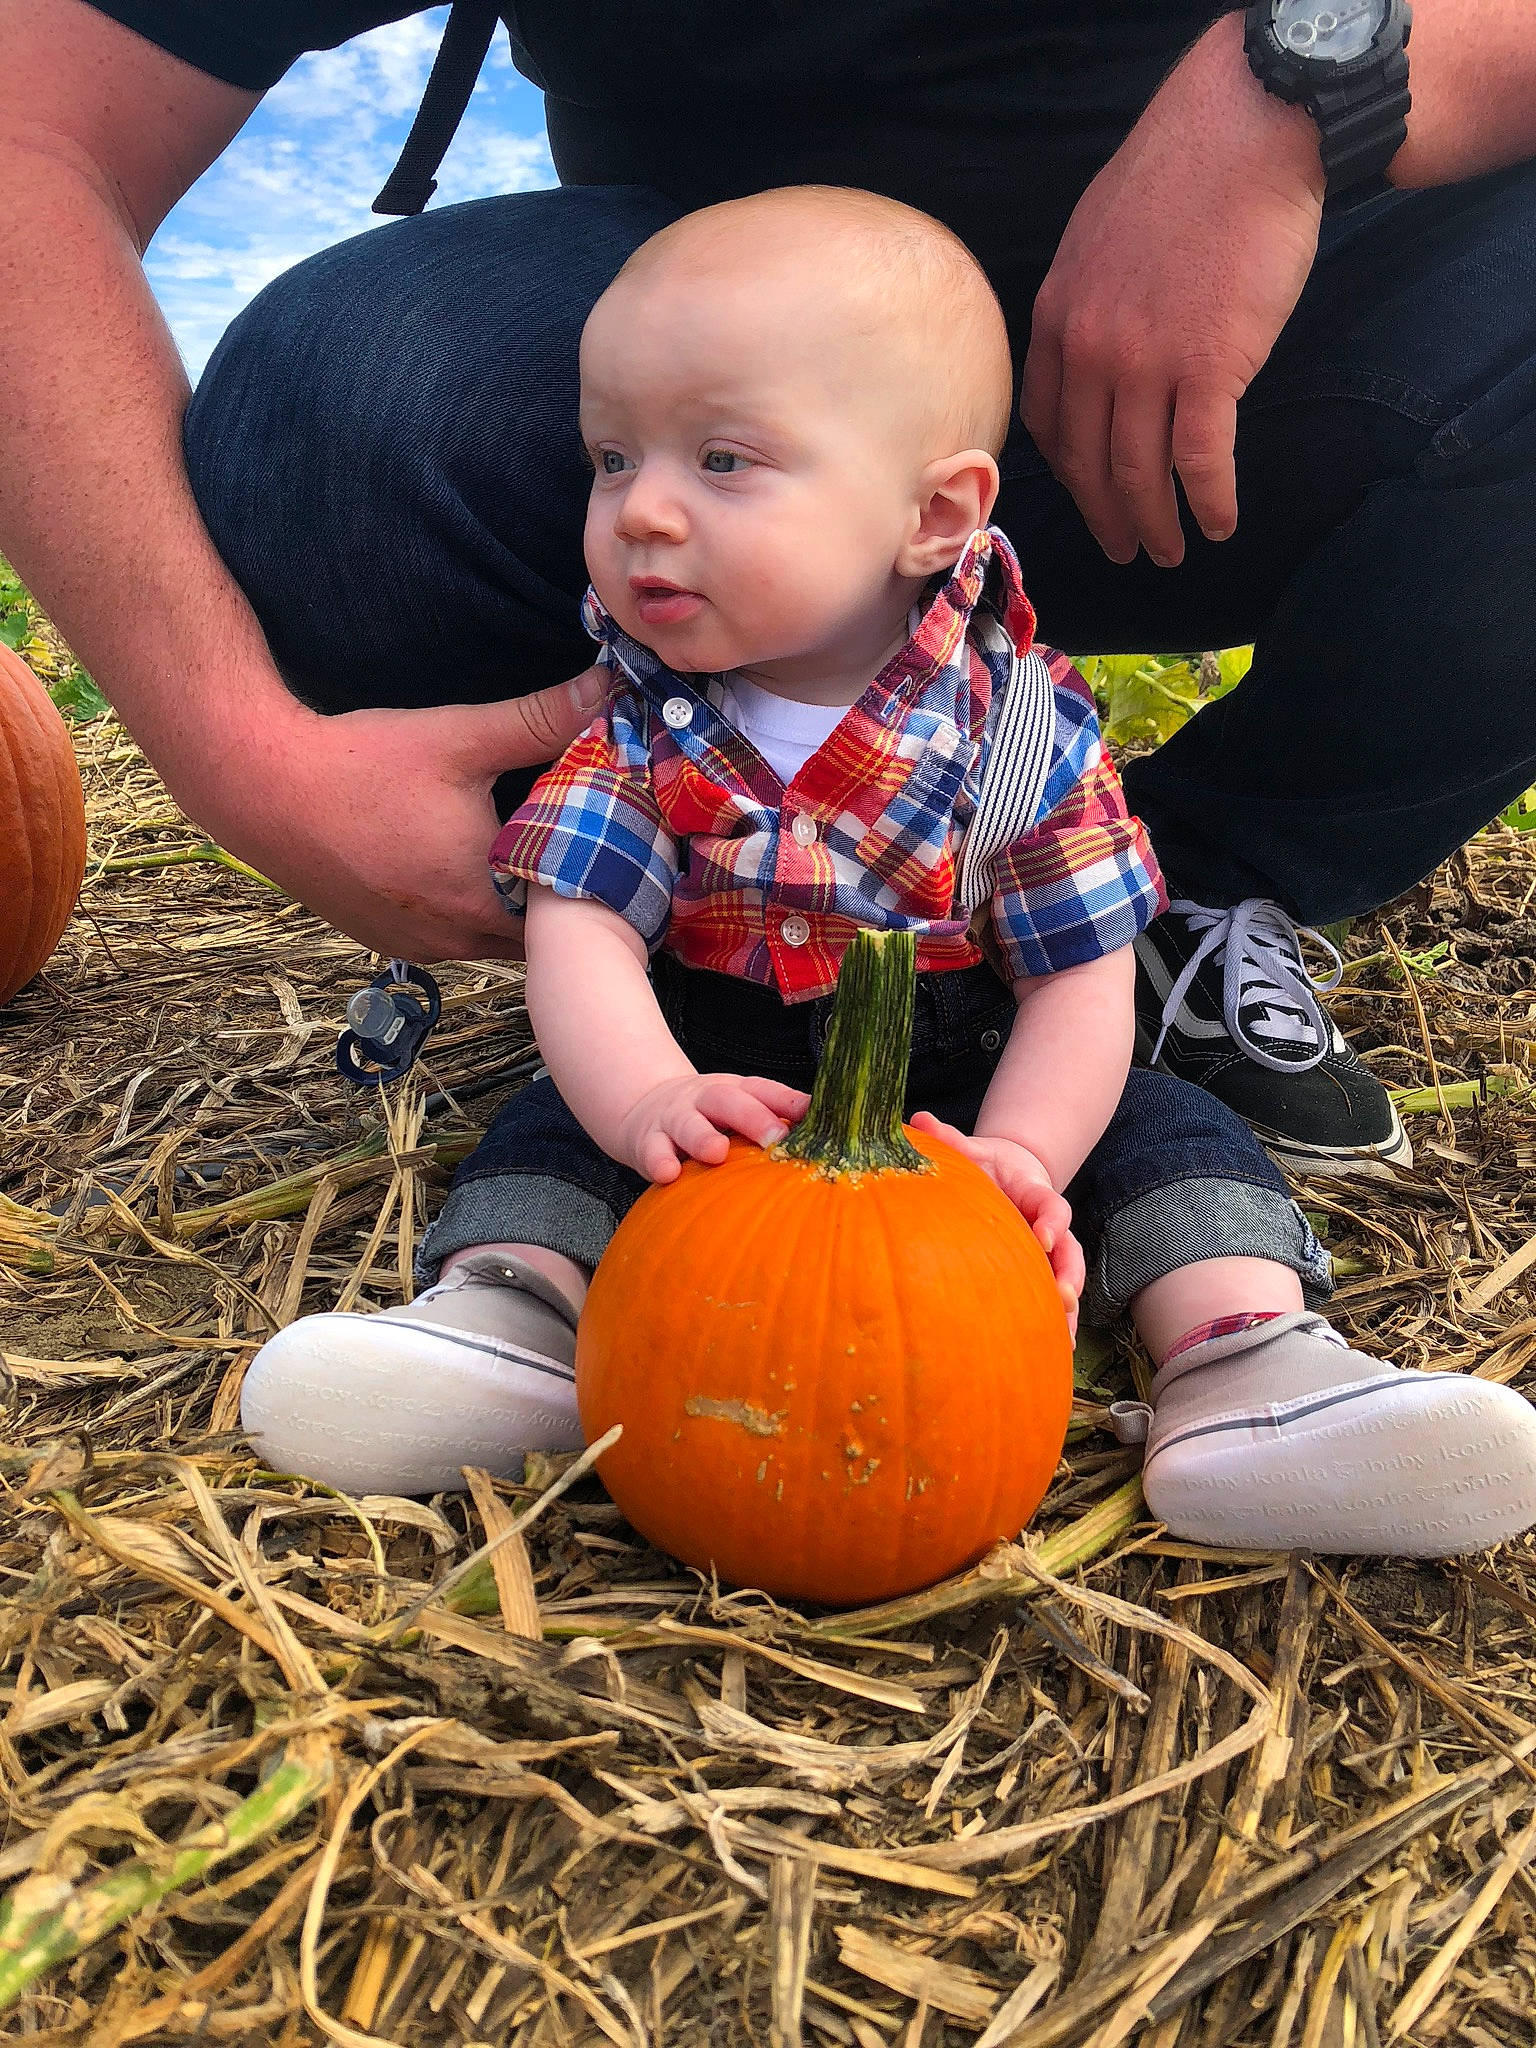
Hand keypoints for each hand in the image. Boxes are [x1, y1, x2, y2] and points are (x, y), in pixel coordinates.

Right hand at [186, 665, 611, 961]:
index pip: (566, 915)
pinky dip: (463, 911)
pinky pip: (445, 937)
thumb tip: (605, 691)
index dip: (590, 880)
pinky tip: (461, 866)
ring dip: (506, 906)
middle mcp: (452, 938)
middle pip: (530, 934)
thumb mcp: (459, 737)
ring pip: (487, 939)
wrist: (259, 787)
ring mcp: (414, 945)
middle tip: (571, 846)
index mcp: (482, 897)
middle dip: (551, 896)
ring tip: (521, 855)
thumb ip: (539, 719)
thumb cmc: (359, 765)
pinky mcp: (381, 939)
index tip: (605, 844)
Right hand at [617, 1074, 811, 1182]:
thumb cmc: (709, 1119)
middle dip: (751, 1117)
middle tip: (774, 1138)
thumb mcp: (739, 1112)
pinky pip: (652, 1151)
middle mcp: (704, 1098)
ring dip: (702, 1137)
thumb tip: (831, 1142)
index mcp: (735, 1091)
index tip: (814, 1116)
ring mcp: (674, 1118)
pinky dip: (658, 1161)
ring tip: (716, 1153)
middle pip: (729, 1100)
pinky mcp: (646, 1141)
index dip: (788, 1102)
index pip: (764, 1091)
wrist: (644, 1108)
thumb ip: (774, 1122)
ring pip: (687, 1123)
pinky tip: (668, 1174)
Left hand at [910, 1113, 1083, 1331]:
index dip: (1052, 1218)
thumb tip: (918, 1119)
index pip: (1050, 1203)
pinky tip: (1056, 1353)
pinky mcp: (1043, 1274)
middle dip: (1067, 1272)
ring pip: (1068, 1281)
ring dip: (1068, 1310)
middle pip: (1070, 1249)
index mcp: (1034, 1192)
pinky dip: (1057, 1326)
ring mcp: (1050, 1253)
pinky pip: (1054, 1303)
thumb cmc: (984, 1166)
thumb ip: (949, 1140)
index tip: (1044, 1234)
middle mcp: (1049, 1225)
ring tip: (1065, 1339)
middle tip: (1062, 1294)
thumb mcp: (971, 1150)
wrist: (1006, 1176)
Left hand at [1021, 11, 1324, 568]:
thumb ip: (1088, 301)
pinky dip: (1209, 502)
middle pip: (1089, 463)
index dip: (1070, 474)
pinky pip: (1201, 460)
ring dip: (1156, 525)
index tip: (1089, 496)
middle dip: (1106, 519)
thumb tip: (1096, 348)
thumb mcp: (1098, 237)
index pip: (1050, 424)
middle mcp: (1091, 350)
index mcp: (1058, 318)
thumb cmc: (1181, 176)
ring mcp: (1147, 363)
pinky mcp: (1210, 368)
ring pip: (1140, 473)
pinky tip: (1219, 525)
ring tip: (1168, 551)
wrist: (1244, 131)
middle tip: (1126, 550)